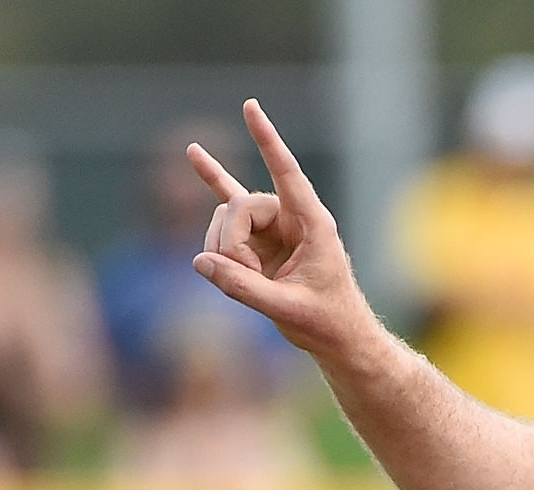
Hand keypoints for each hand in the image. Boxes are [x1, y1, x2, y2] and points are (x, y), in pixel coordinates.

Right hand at [187, 100, 381, 363]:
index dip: (268, 140)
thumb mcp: (286, 309)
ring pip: (228, 215)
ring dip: (224, 247)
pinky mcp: (259, 240)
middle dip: (231, 241)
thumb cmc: (326, 323)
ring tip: (241, 277)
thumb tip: (201, 262)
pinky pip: (226, 208)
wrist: (339, 339)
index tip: (251, 106)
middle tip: (243, 276)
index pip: (287, 173)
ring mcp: (274, 226)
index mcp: (313, 225)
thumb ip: (242, 287)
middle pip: (241, 206)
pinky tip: (194, 154)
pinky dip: (212, 183)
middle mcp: (293, 218)